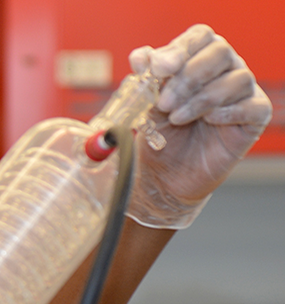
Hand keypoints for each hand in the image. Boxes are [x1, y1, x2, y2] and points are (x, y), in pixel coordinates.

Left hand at [126, 24, 272, 228]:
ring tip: (176, 118)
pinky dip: (227, 112)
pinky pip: (253, 105)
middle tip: (163, 102)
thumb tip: (142, 57)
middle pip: (220, 52)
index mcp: (198, 58)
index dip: (180, 48)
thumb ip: (145, 78)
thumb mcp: (146, 103)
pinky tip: (207, 122)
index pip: (200, 36)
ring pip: (237, 78)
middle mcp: (224, 69)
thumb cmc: (159, 133)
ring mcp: (243, 92)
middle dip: (188, 77)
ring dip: (201, 98)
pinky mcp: (255, 117)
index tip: (159, 68)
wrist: (165, 173)